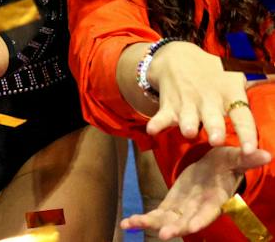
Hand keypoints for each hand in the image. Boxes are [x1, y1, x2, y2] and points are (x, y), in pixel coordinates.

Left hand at [121, 145, 272, 239]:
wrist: (213, 167)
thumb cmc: (226, 163)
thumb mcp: (234, 157)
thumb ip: (247, 158)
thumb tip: (265, 154)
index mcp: (214, 198)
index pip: (208, 212)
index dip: (199, 220)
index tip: (189, 228)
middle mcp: (198, 208)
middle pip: (187, 221)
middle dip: (176, 228)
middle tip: (164, 234)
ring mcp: (183, 209)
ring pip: (167, 221)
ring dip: (151, 224)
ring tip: (131, 225)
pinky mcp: (172, 205)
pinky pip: (157, 215)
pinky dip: (142, 220)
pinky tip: (126, 224)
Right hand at [145, 40, 259, 148]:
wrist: (176, 56)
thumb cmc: (213, 70)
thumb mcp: (237, 72)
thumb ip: (261, 76)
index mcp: (228, 94)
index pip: (241, 115)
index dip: (247, 132)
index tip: (251, 150)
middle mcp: (208, 99)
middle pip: (213, 117)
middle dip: (214, 128)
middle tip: (216, 140)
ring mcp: (187, 102)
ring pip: (187, 116)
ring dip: (187, 124)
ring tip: (188, 131)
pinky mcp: (169, 104)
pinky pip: (162, 116)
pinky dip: (157, 123)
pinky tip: (153, 129)